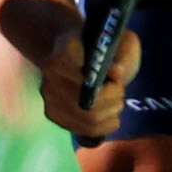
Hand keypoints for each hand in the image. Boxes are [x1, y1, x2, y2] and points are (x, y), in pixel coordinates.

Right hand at [3, 0, 133, 137]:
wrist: (75, 53)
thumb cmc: (102, 47)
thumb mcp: (121, 41)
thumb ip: (123, 54)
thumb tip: (116, 72)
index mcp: (62, 55)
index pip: (85, 81)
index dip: (109, 86)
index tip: (116, 77)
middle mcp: (49, 79)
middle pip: (88, 104)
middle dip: (113, 100)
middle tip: (119, 90)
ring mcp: (48, 99)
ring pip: (89, 120)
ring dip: (111, 113)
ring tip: (114, 100)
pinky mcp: (53, 115)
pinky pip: (85, 131)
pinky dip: (105, 126)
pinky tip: (109, 114)